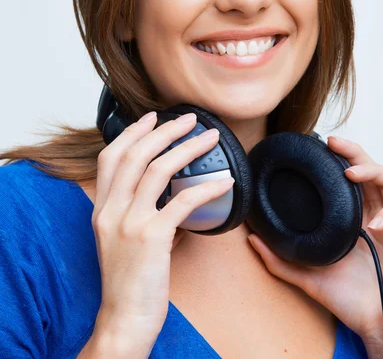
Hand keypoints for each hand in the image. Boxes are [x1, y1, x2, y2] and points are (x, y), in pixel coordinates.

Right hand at [90, 111, 234, 351]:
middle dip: (164, 131)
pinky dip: (207, 187)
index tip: (150, 117)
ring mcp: (129, 223)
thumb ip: (136, 214)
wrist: (123, 319)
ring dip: (187, 148)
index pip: (110, 157)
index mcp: (102, 209)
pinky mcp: (151, 238)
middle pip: (135, 155)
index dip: (131, 132)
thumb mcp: (119, 241)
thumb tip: (170, 197)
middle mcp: (111, 210)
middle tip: (188, 119)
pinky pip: (183, 201)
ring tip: (209, 138)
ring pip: (158, 169)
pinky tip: (224, 182)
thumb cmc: (127, 282)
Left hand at [247, 136, 382, 355]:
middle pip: (370, 171)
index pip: (349, 177)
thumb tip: (250, 239)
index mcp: (351, 217)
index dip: (341, 157)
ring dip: (373, 172)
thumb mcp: (308, 277)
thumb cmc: (348, 300)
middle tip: (336, 145)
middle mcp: (373, 214)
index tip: (323, 145)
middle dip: (355, 153)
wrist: (376, 324)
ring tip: (353, 174)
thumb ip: (280, 260)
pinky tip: (377, 222)